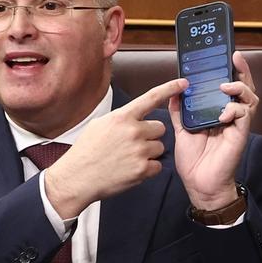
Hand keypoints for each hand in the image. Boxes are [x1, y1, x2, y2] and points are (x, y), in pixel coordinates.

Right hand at [44, 78, 184, 218]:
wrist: (77, 178)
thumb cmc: (86, 152)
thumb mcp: (99, 124)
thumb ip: (120, 118)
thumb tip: (132, 115)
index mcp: (122, 117)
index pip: (151, 97)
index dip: (170, 88)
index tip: (183, 84)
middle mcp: (133, 131)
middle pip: (160, 128)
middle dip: (150, 135)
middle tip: (133, 144)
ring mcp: (139, 150)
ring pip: (159, 147)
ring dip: (149, 152)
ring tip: (129, 158)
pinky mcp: (142, 169)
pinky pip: (157, 166)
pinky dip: (148, 169)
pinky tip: (131, 169)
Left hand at [169, 51, 256, 209]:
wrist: (199, 184)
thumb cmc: (194, 161)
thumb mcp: (182, 130)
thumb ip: (180, 111)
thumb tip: (173, 92)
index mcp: (218, 112)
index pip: (228, 86)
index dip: (229, 70)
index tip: (225, 55)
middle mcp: (231, 116)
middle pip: (244, 87)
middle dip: (242, 70)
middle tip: (234, 57)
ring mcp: (237, 125)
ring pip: (250, 98)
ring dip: (240, 87)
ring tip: (226, 85)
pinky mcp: (240, 135)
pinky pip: (244, 115)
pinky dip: (235, 110)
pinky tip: (224, 113)